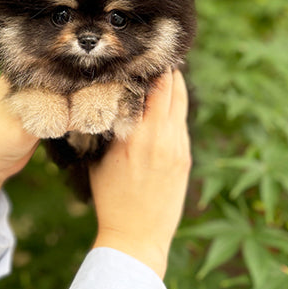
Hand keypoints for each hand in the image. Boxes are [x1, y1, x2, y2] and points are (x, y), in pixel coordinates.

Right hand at [90, 69, 191, 278]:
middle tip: (155, 53)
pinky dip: (175, 108)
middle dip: (165, 69)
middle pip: (173, 88)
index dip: (148, 66)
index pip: (151, 87)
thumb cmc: (110, 199)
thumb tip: (108, 97)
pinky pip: (182, 123)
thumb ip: (110, 127)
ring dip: (174, 86)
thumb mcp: (101, 159)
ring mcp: (179, 148)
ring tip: (163, 69)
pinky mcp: (186, 158)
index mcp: (138, 136)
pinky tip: (166, 101)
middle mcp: (162, 138)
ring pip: (181, 104)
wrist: (137, 237)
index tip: (140, 51)